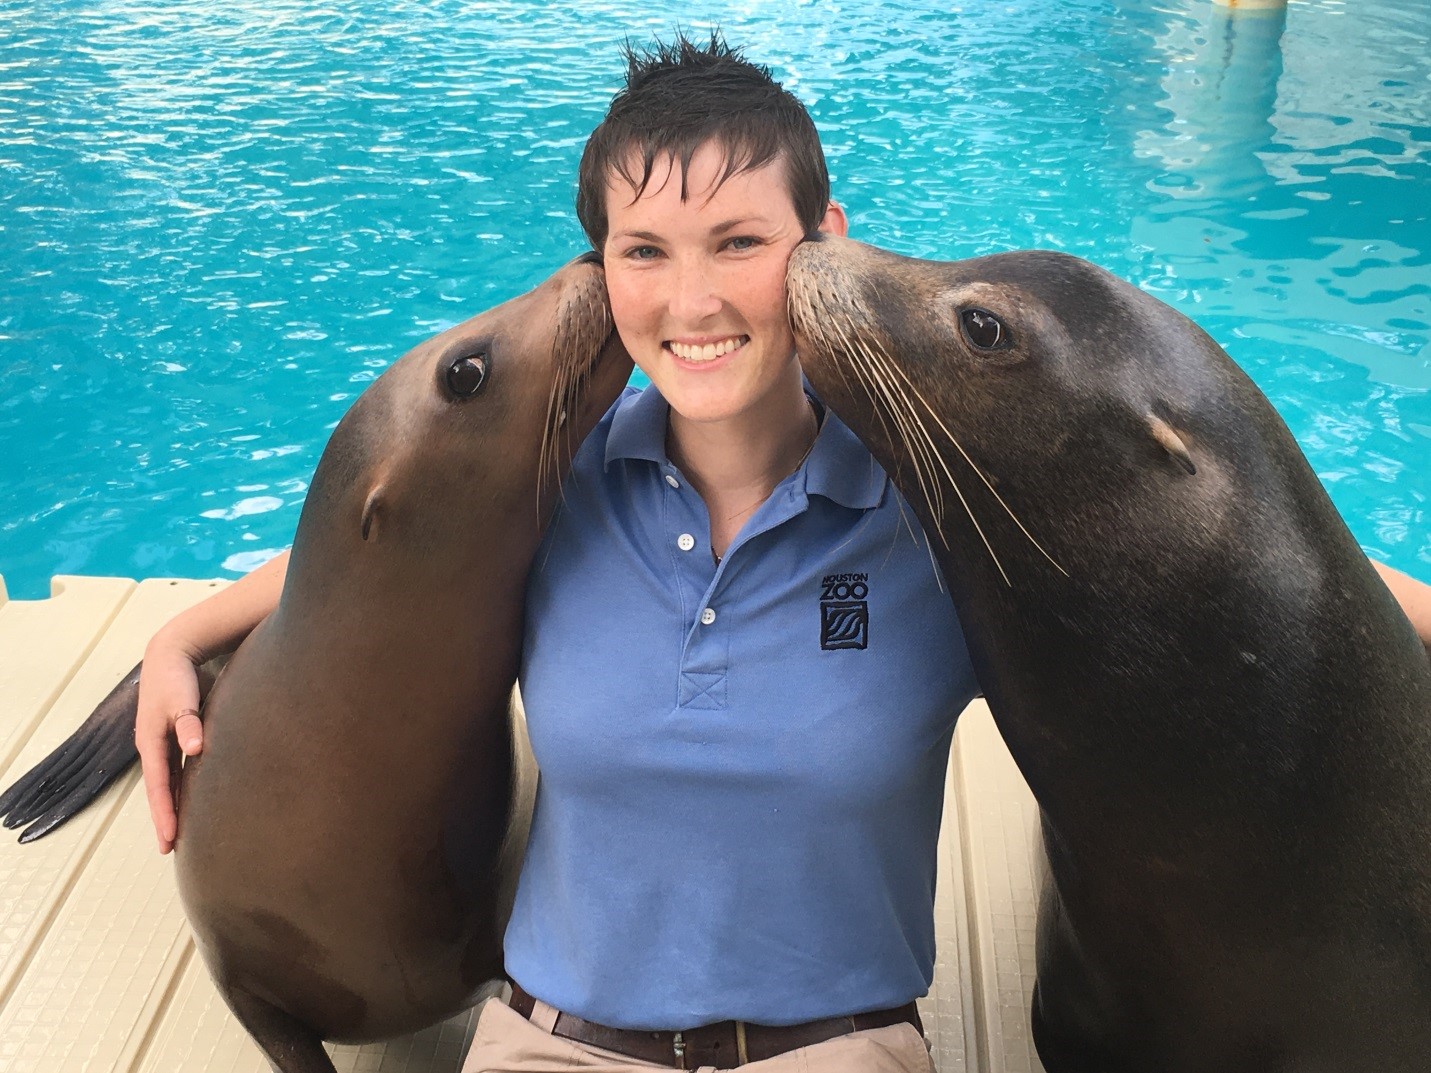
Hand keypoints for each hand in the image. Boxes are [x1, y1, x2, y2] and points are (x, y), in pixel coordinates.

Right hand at [135, 631, 206, 853]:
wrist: (171, 653)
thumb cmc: (176, 676)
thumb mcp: (181, 697)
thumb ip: (188, 722)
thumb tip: (195, 748)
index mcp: (151, 741)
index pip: (159, 786)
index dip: (164, 812)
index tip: (169, 838)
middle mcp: (154, 746)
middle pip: (160, 790)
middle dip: (164, 818)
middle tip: (169, 849)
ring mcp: (163, 742)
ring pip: (167, 782)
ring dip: (172, 806)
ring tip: (178, 833)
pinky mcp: (174, 736)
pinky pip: (176, 769)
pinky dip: (181, 787)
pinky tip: (190, 800)